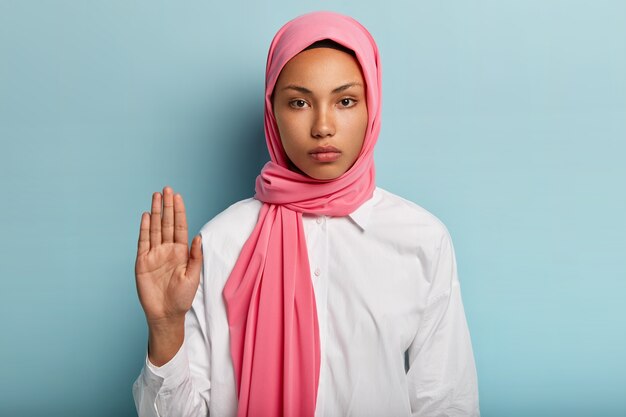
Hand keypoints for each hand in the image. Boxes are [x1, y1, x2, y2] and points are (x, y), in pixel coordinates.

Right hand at [134, 186, 201, 326]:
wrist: (166, 314)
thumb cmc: (182, 298)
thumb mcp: (193, 276)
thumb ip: (195, 256)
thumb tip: (199, 237)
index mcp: (181, 252)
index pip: (179, 226)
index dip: (179, 211)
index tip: (178, 196)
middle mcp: (167, 250)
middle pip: (166, 223)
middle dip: (167, 206)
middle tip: (166, 189)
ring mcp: (154, 254)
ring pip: (154, 228)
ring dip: (155, 212)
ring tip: (156, 196)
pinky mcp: (142, 262)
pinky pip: (142, 242)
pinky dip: (143, 228)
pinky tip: (145, 216)